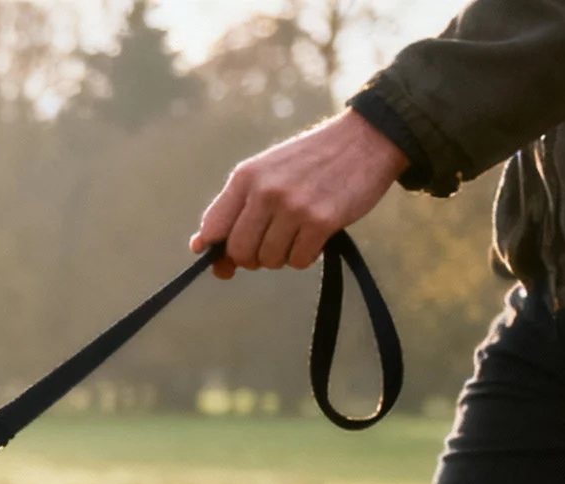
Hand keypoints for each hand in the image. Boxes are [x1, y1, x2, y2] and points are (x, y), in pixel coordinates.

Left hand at [191, 108, 409, 276]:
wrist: (366, 139)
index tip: (226, 258)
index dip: (217, 250)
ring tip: (297, 232)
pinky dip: (306, 256)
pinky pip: (299, 262)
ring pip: (269, 260)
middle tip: (271, 243)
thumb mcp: (266, 172)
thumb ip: (234, 208)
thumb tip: (198, 248)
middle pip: (240, 252)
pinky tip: (315, 236)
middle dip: (253, 257)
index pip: (213, 228)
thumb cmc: (310, 162)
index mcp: (246, 176)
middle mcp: (265, 191)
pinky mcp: (322, 221)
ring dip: (282, 256)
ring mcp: (293, 206)